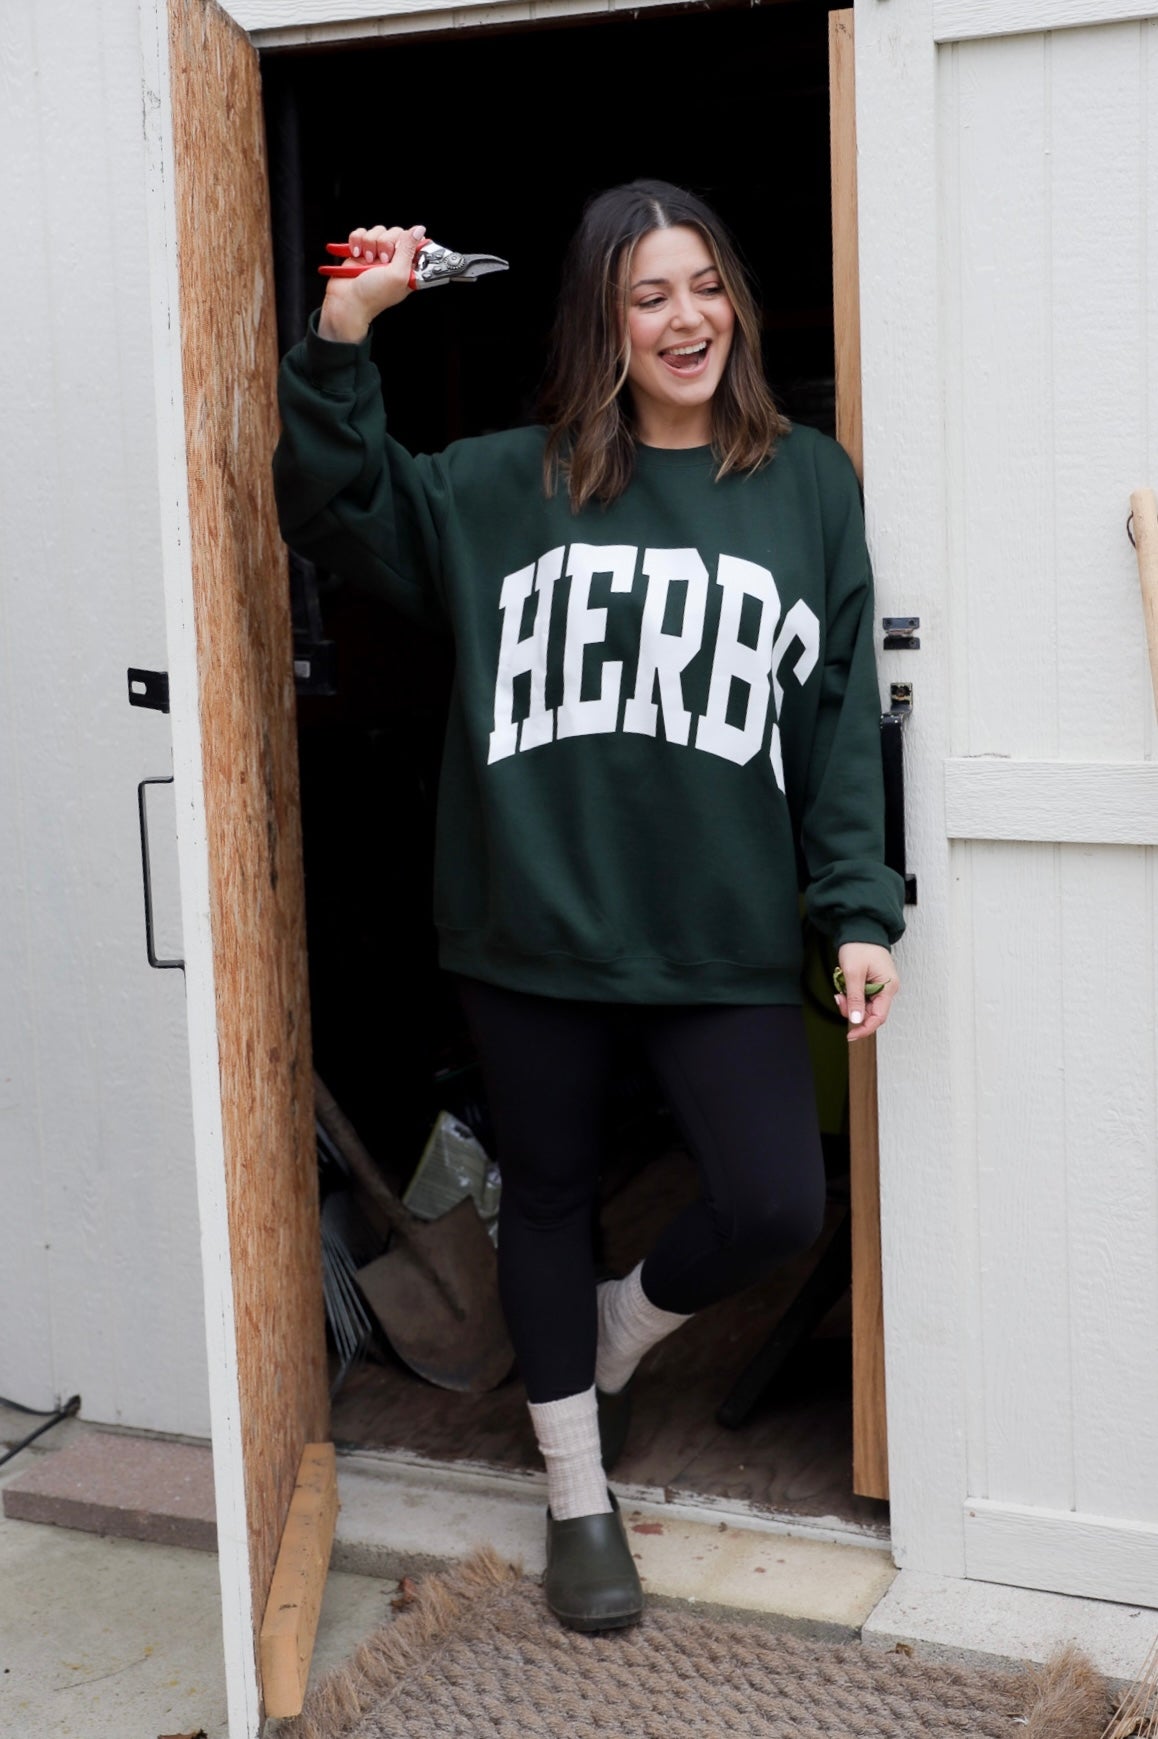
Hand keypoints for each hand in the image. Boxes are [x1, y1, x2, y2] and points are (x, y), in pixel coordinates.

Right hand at [317, 224, 426, 343]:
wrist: (347, 300)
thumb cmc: (373, 295)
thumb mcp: (398, 274)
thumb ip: (409, 250)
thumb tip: (419, 229)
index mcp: (407, 267)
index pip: (414, 242)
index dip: (406, 242)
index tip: (399, 251)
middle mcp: (393, 259)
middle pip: (395, 232)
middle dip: (386, 243)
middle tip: (382, 260)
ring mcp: (376, 254)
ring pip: (378, 231)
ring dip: (370, 243)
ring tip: (367, 260)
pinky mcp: (361, 250)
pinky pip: (361, 232)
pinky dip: (357, 240)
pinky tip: (356, 254)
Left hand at [835, 942, 898, 1043]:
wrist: (861, 928)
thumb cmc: (860, 947)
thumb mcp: (854, 973)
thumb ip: (856, 998)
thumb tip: (857, 1021)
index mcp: (888, 987)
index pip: (879, 1017)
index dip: (864, 1028)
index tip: (850, 1035)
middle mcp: (887, 988)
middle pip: (870, 1012)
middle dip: (852, 1009)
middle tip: (839, 997)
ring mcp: (881, 985)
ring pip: (864, 1005)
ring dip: (850, 1000)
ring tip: (841, 985)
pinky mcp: (873, 982)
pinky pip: (861, 995)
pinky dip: (851, 993)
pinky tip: (845, 983)